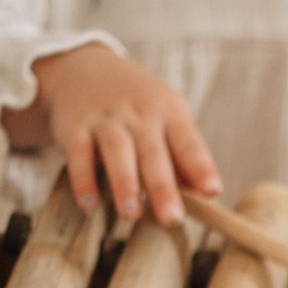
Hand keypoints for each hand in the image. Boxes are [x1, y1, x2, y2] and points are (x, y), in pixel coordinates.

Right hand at [2, 44, 220, 224]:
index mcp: (169, 112)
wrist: (84, 69)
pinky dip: (83, 179)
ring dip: (124, 183)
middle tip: (172, 218)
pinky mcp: (75, 128)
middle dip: (163, 187)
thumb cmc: (137, 106)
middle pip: (153, 152)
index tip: (212, 191)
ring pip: (117, 151)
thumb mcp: (165, 118)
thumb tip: (207, 194)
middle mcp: (139, 114)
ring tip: (131, 215)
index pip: (188, 141)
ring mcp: (106, 120)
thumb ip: (183, 156)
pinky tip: (89, 203)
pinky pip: (79, 154)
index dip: (200, 166)